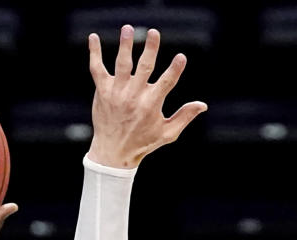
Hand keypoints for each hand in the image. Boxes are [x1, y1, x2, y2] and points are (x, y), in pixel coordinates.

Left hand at [87, 25, 206, 167]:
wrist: (113, 153)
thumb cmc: (143, 143)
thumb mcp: (167, 134)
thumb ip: (184, 117)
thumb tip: (203, 105)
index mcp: (151, 104)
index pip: (167, 82)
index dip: (175, 70)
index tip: (181, 57)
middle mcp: (134, 96)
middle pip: (144, 67)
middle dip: (150, 49)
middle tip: (153, 32)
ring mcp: (117, 92)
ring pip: (122, 64)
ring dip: (125, 45)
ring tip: (128, 28)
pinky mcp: (102, 91)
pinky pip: (97, 69)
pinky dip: (94, 53)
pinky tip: (94, 37)